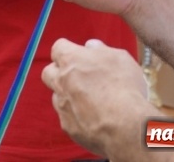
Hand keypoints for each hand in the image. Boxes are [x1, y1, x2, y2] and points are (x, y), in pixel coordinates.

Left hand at [42, 39, 154, 157]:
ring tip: (91, 100)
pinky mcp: (67, 126)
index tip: (79, 55)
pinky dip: (77, 116)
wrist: (125, 126)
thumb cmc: (125, 88)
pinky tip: (94, 118)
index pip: (59, 48)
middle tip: (78, 76)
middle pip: (49, 72)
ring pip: (57, 96)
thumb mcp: (120, 58)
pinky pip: (67, 117)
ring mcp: (62, 105)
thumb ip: (101, 49)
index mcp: (71, 60)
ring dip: (69, 95)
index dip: (69, 50)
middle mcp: (61, 81)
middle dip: (59, 72)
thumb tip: (91, 46)